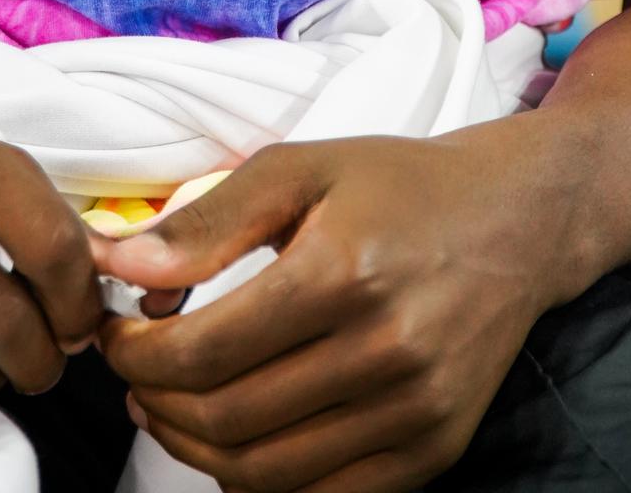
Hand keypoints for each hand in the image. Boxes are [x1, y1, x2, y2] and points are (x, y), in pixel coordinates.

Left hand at [98, 122, 570, 492]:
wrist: (516, 221)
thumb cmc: (397, 185)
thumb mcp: (299, 169)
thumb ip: (206, 222)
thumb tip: (120, 267)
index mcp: (342, 271)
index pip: (206, 351)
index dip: (139, 356)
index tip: (115, 336)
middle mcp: (384, 351)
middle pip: (228, 419)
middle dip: (156, 402)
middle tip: (135, 372)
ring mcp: (415, 411)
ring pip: (267, 474)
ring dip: (195, 448)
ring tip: (170, 405)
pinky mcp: (433, 450)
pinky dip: (261, 481)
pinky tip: (234, 437)